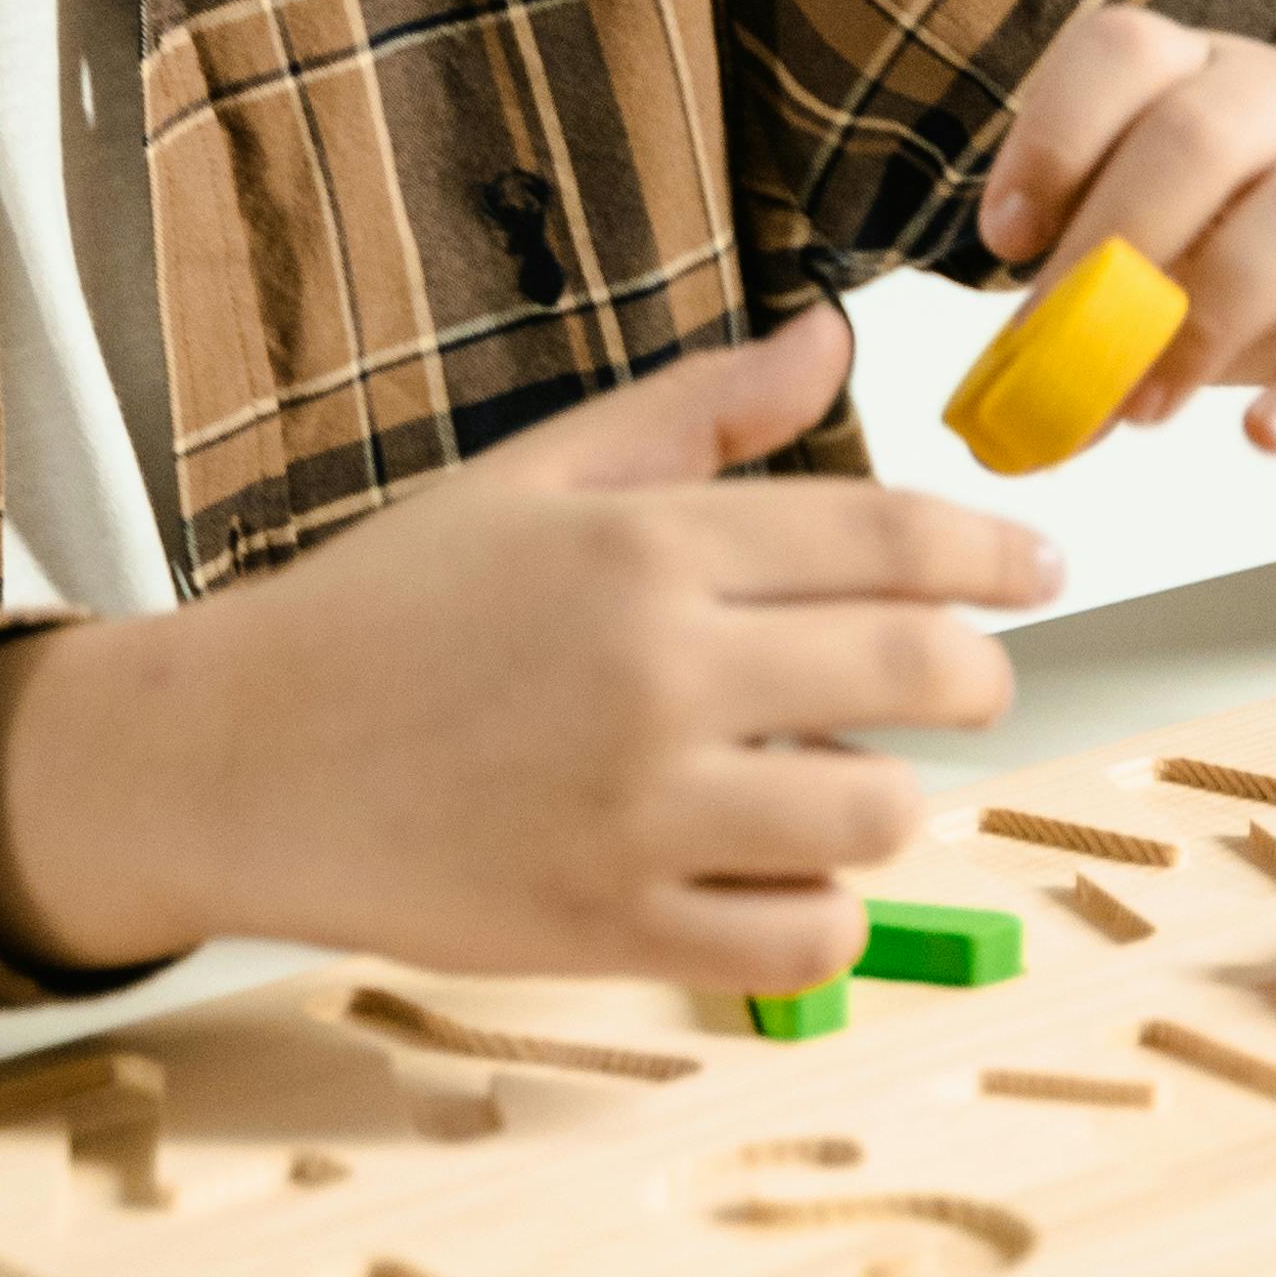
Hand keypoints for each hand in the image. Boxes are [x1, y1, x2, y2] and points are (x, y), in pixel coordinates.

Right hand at [0, 303, 1058, 988]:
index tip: (1038, 567)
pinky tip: (778, 874)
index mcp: (645, 547)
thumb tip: (833, 335)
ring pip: (880, 816)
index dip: (996, 551)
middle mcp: (658, 674)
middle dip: (978, 676)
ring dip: (888, 799)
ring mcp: (639, 813)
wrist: (236, 760)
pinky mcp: (611, 930)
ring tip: (835, 781)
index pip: (893, 538)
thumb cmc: (389, 604)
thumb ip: (700, 410)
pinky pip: (805, 942)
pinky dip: (821, 914)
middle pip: (922, 673)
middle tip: (968, 681)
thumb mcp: (539, 475)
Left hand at [976, 9, 1275, 457]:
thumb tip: (1009, 416)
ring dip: (1207, 321)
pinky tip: (1269, 437)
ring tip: (1148, 408)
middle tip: (1069, 358)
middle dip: (1118, 250)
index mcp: (1202, 73)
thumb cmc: (1271, 243)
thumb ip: (1092, 305)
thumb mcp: (1178, 242)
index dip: (1053, 137)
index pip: (1123, 50)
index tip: (1008, 239)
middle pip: (1199, 135)